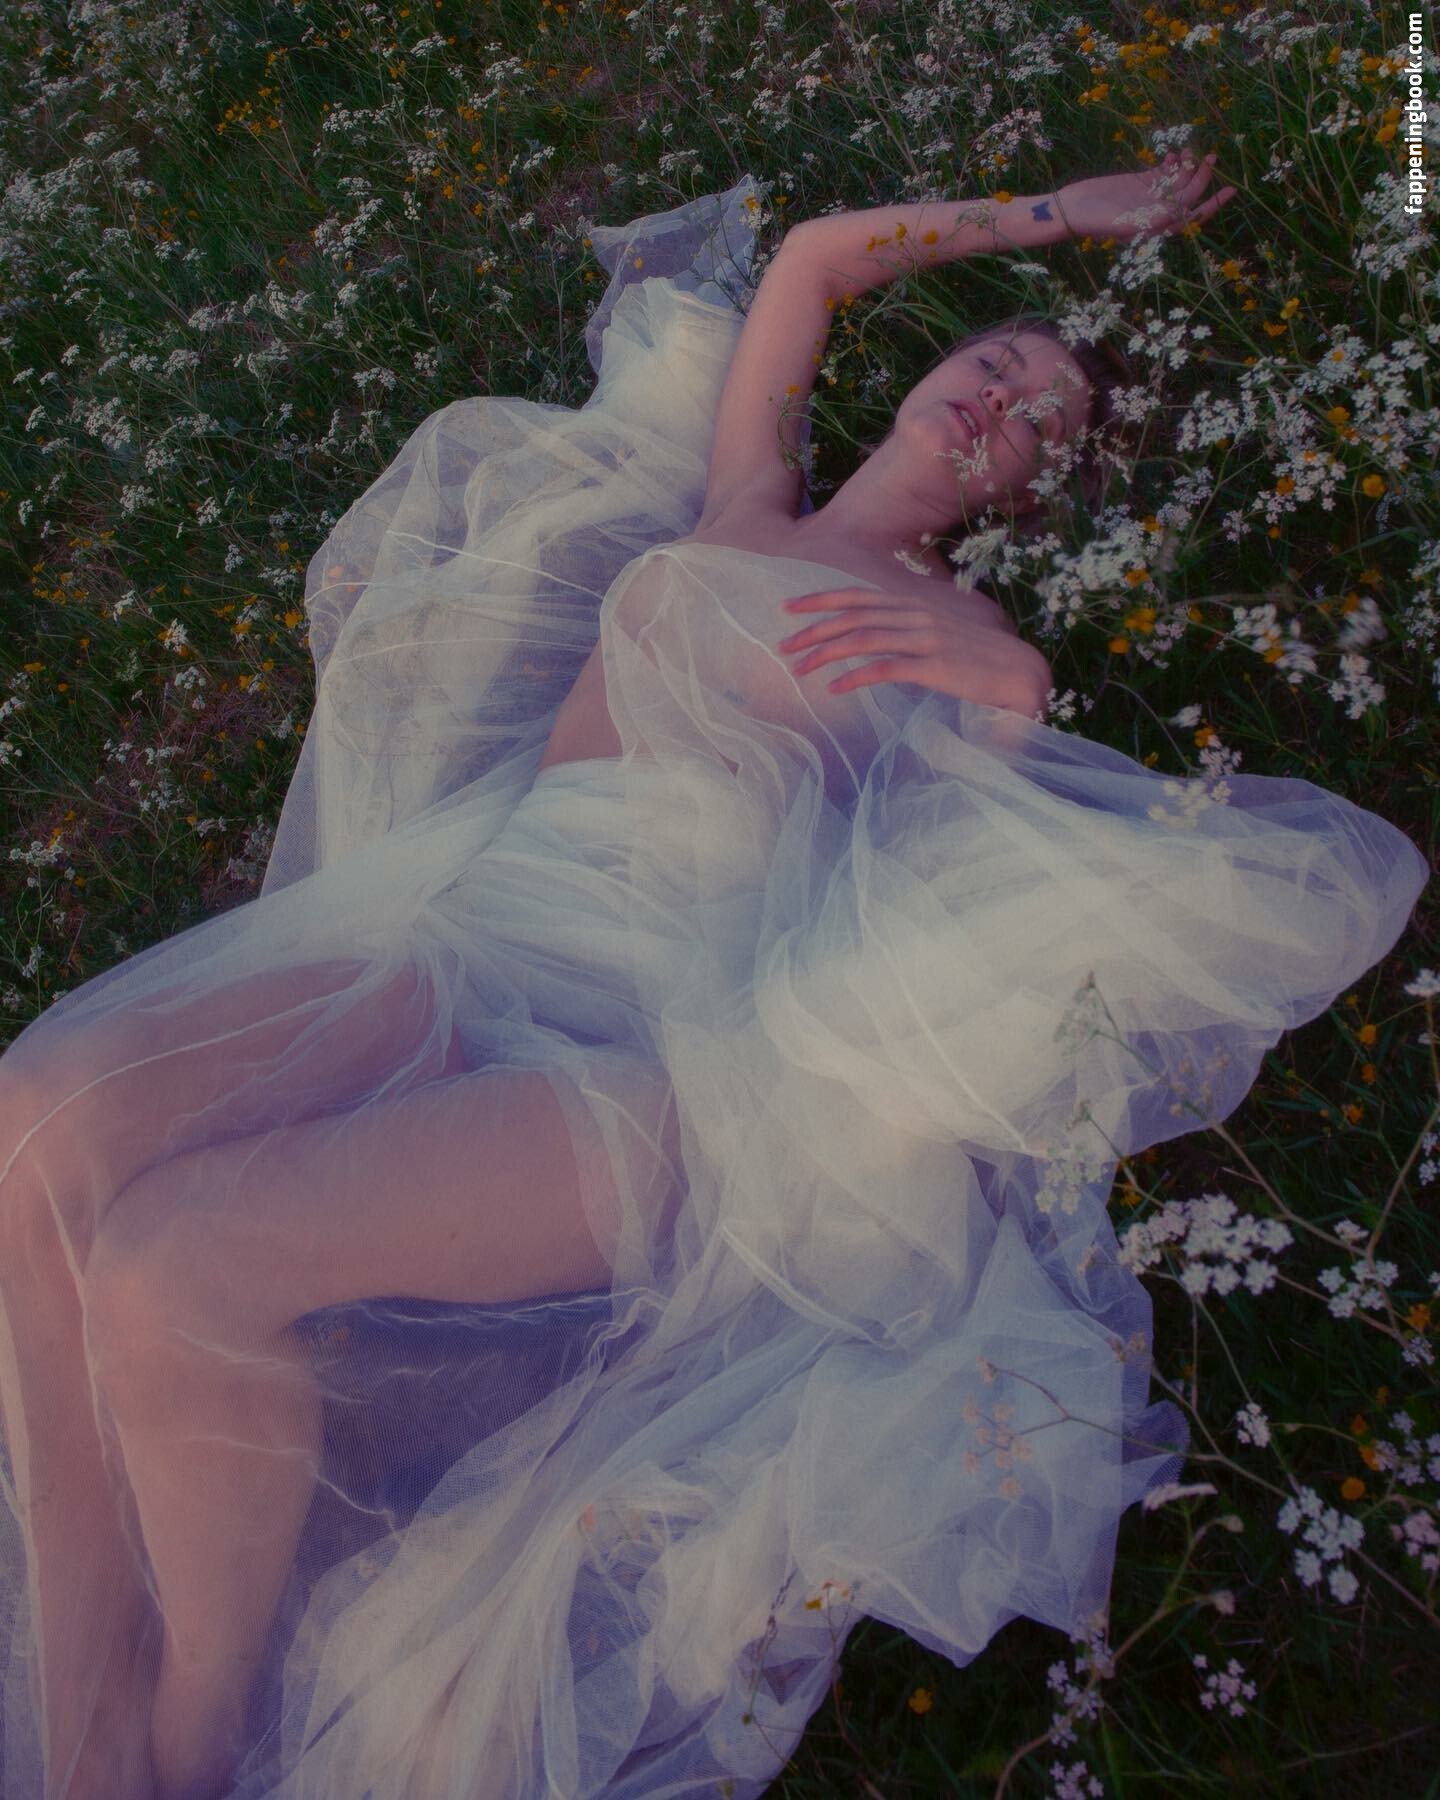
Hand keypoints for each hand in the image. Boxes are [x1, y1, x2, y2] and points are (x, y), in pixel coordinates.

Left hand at [776, 586, 1053, 721]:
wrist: (1023, 674)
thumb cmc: (979, 662)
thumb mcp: (938, 640)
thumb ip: (907, 636)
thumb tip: (876, 645)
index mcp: (915, 606)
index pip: (859, 596)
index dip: (820, 600)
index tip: (788, 608)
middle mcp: (916, 616)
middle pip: (853, 614)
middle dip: (812, 628)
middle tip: (783, 645)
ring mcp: (926, 639)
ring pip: (862, 638)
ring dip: (825, 653)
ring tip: (799, 669)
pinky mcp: (935, 666)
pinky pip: (885, 668)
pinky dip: (855, 676)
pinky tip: (834, 688)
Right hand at [1055, 150, 1237, 242]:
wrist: (1073, 208)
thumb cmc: (1096, 222)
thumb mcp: (1127, 224)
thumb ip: (1154, 219)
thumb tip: (1182, 214)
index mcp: (1158, 229)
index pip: (1192, 218)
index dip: (1212, 205)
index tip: (1229, 190)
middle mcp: (1158, 214)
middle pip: (1189, 196)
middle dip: (1203, 178)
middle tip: (1212, 158)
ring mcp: (1150, 197)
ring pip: (1179, 182)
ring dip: (1190, 167)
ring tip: (1195, 152)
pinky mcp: (1141, 182)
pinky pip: (1164, 172)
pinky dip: (1173, 163)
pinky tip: (1176, 153)